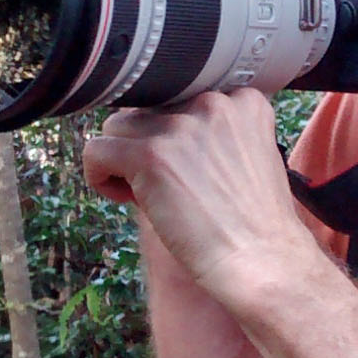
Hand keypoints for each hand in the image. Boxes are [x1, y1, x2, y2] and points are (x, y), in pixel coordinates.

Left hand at [82, 88, 318, 308]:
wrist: (261, 260)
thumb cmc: (256, 223)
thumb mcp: (252, 156)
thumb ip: (215, 132)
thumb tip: (159, 131)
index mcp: (243, 100)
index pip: (183, 97)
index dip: (177, 134)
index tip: (187, 167)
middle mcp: (212, 102)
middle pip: (149, 110)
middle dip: (150, 145)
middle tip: (169, 186)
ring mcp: (180, 126)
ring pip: (118, 127)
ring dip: (124, 159)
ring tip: (147, 195)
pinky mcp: (151, 155)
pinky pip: (96, 151)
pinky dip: (100, 176)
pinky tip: (124, 199)